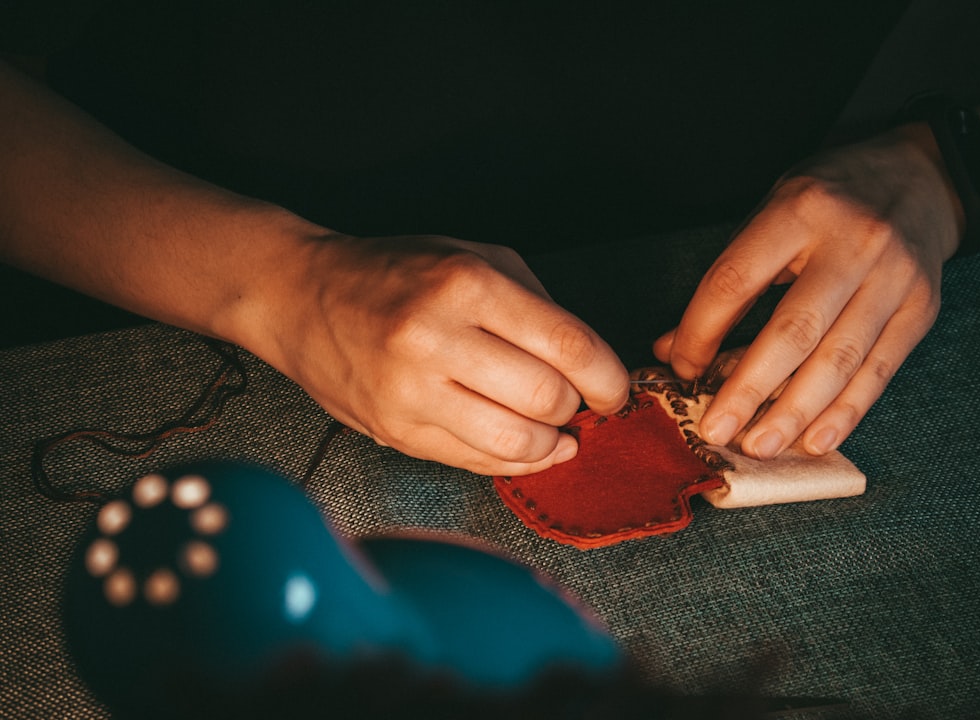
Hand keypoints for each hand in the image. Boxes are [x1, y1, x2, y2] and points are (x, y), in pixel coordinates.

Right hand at [250, 234, 628, 474]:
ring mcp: (410, 392)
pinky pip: (477, 463)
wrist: (302, 296)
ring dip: (550, 442)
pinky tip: (528, 446)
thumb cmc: (397, 272)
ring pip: (515, 443)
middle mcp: (434, 339)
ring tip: (554, 428)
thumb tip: (590, 366)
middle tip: (574, 400)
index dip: (607, 377)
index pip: (567, 345)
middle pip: (546, 398)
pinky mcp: (395, 432)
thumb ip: (537, 305)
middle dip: (576, 406)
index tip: (614, 388)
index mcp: (464, 285)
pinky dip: (516, 461)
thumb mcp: (474, 257)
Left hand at [653, 125, 961, 458]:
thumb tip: (672, 349)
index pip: (736, 281)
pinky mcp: (922, 308)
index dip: (702, 331)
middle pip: (792, 330)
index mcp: (799, 210)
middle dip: (749, 388)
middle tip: (716, 431)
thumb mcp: (772, 214)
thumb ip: (729, 279)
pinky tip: (814, 441)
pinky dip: (845, 411)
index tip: (681, 370)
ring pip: (839, 359)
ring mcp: (894, 278)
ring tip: (759, 447)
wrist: (921, 176)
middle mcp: (852, 243)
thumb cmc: (828, 200)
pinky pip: (878, 371)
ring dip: (794, 412)